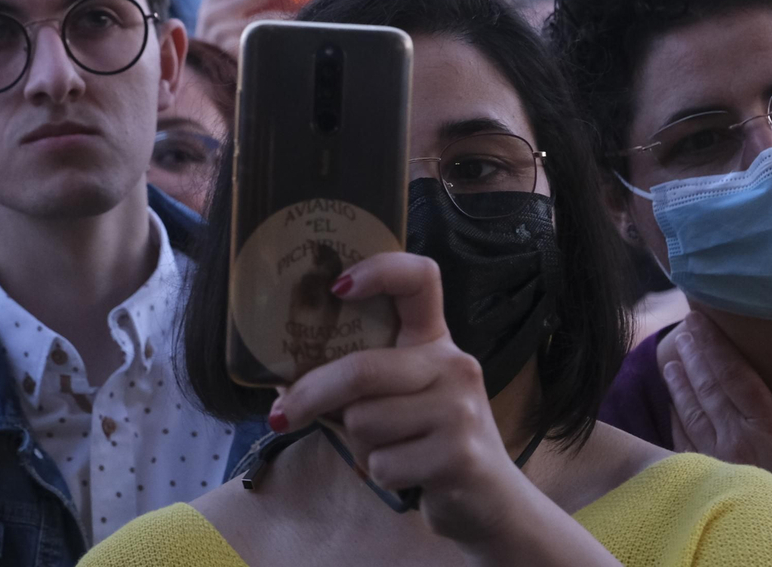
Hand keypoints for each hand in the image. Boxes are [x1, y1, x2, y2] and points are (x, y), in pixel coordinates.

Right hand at [196, 0, 319, 56]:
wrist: (203, 91)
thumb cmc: (220, 54)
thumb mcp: (224, 25)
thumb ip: (245, 5)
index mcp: (211, 3)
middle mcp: (214, 15)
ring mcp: (224, 34)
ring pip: (271, 17)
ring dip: (299, 11)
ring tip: (321, 4)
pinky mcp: (236, 52)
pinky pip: (273, 39)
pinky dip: (292, 34)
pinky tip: (310, 30)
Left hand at [269, 253, 532, 546]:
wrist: (491, 501)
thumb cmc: (425, 440)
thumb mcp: (398, 397)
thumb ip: (356, 380)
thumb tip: (281, 379)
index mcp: (434, 340)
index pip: (419, 277)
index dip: (378, 269)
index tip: (335, 286)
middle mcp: (453, 365)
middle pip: (362, 369)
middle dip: (312, 395)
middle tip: (282, 415)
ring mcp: (461, 410)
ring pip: (363, 421)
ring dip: (358, 445)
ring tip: (389, 449)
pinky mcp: (459, 456)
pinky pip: (382, 463)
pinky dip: (379, 474)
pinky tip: (407, 474)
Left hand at [663, 312, 771, 526]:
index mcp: (769, 428)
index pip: (735, 375)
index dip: (716, 346)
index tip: (700, 321)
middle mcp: (736, 440)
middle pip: (707, 387)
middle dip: (694, 355)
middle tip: (685, 330)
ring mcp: (717, 461)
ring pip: (691, 412)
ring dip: (679, 383)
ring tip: (672, 360)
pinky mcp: (708, 481)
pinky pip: (684, 443)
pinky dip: (675, 420)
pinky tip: (672, 408)